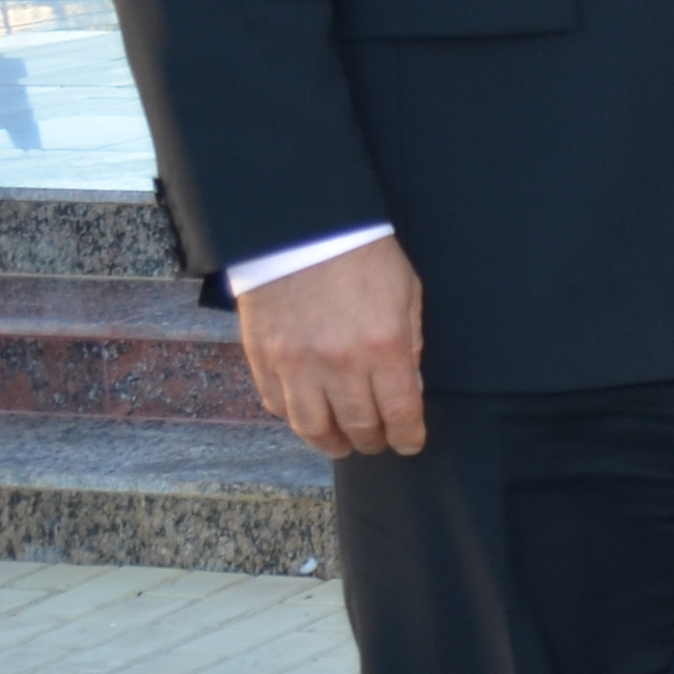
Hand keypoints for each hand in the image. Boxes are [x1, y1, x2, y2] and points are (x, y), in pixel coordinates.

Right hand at [238, 235, 426, 457]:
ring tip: (342, 445)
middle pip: (357, 424)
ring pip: (312, 426)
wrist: (302, 228)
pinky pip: (278, 404)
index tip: (410, 444)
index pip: (400, 412)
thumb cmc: (363, 256)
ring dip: (331, 443)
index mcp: (384, 344)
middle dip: (372, 441)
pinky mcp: (263, 357)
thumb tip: (408, 389)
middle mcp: (339, 362)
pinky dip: (295, 418)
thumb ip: (410, 345)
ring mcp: (296, 362)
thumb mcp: (406, 294)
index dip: (407, 436)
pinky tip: (310, 417)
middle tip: (377, 443)